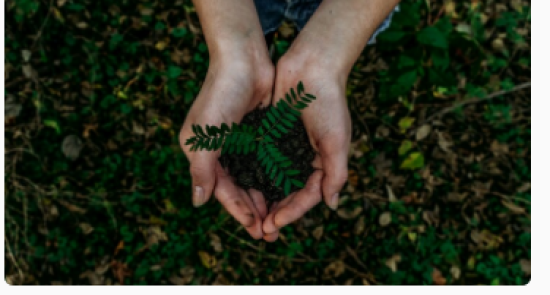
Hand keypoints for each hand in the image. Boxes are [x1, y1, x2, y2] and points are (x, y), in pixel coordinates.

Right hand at [179, 55, 273, 239]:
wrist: (244, 60)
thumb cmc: (220, 95)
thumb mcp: (205, 136)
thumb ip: (202, 170)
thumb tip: (198, 203)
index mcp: (203, 153)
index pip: (222, 190)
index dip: (238, 211)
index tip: (255, 230)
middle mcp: (220, 151)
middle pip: (238, 189)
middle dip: (253, 211)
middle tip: (270, 232)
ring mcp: (240, 143)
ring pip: (253, 179)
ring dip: (264, 198)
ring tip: (278, 218)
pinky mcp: (258, 133)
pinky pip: (266, 162)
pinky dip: (273, 178)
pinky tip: (285, 192)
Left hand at [261, 52, 351, 241]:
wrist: (312, 66)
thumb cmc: (329, 102)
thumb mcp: (337, 140)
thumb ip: (336, 173)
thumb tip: (331, 205)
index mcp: (322, 163)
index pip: (307, 196)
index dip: (292, 212)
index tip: (274, 224)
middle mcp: (303, 159)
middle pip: (288, 193)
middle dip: (275, 213)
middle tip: (260, 231)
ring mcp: (286, 148)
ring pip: (272, 181)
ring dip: (262, 199)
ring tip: (249, 217)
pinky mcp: (270, 135)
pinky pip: (260, 160)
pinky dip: (253, 175)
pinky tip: (240, 187)